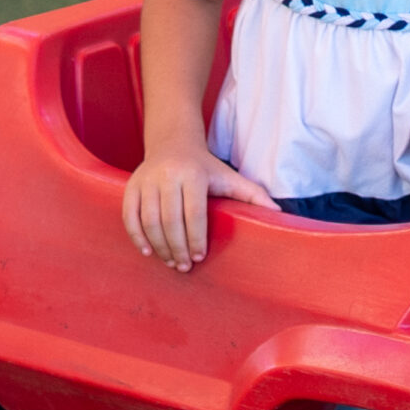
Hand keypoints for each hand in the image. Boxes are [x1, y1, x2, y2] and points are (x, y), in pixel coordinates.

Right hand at [122, 142, 275, 267]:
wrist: (173, 143)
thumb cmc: (205, 167)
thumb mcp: (230, 177)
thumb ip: (254, 195)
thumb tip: (280, 215)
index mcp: (194, 174)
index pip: (194, 213)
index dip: (196, 239)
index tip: (200, 257)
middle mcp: (167, 175)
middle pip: (170, 220)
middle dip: (177, 248)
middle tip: (185, 266)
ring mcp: (146, 181)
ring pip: (149, 221)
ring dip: (159, 247)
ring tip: (171, 262)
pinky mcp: (131, 187)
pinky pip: (130, 216)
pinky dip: (137, 237)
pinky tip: (149, 252)